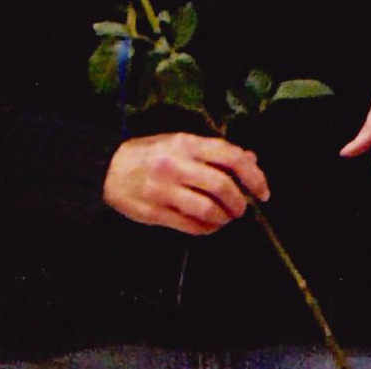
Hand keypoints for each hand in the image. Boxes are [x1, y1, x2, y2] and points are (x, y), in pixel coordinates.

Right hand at [103, 132, 269, 234]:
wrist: (108, 169)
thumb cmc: (150, 153)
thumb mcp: (181, 143)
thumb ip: (215, 151)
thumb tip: (250, 159)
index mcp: (187, 144)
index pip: (230, 157)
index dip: (253, 175)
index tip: (262, 190)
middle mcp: (178, 165)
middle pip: (222, 186)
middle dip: (239, 202)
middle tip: (243, 208)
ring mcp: (165, 190)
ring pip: (207, 209)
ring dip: (224, 218)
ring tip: (226, 218)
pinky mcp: (155, 212)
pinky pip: (190, 225)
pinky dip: (207, 229)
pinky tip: (210, 226)